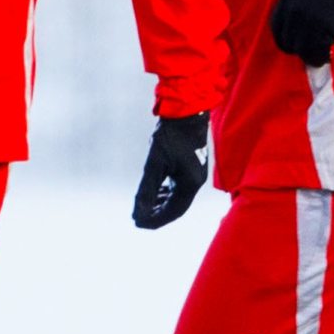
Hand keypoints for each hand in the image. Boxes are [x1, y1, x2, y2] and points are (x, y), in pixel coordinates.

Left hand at [132, 112, 209, 229]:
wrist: (186, 111)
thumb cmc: (171, 135)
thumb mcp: (154, 163)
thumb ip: (146, 190)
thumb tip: (137, 213)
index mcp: (190, 184)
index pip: (172, 212)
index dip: (154, 220)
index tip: (137, 222)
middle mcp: (196, 182)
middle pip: (176, 208)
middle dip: (157, 215)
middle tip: (138, 218)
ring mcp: (195, 175)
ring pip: (178, 198)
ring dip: (161, 205)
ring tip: (145, 207)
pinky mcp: (192, 167)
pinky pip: (179, 188)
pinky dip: (166, 193)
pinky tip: (156, 192)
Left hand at [270, 0, 333, 66]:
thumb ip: (295, 9)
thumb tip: (294, 33)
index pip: (276, 28)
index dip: (284, 41)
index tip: (292, 47)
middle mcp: (294, 10)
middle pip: (288, 41)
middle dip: (298, 50)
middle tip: (308, 53)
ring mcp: (309, 18)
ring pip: (303, 49)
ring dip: (310, 57)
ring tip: (318, 59)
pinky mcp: (326, 25)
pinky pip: (319, 49)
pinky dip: (322, 56)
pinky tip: (326, 56)